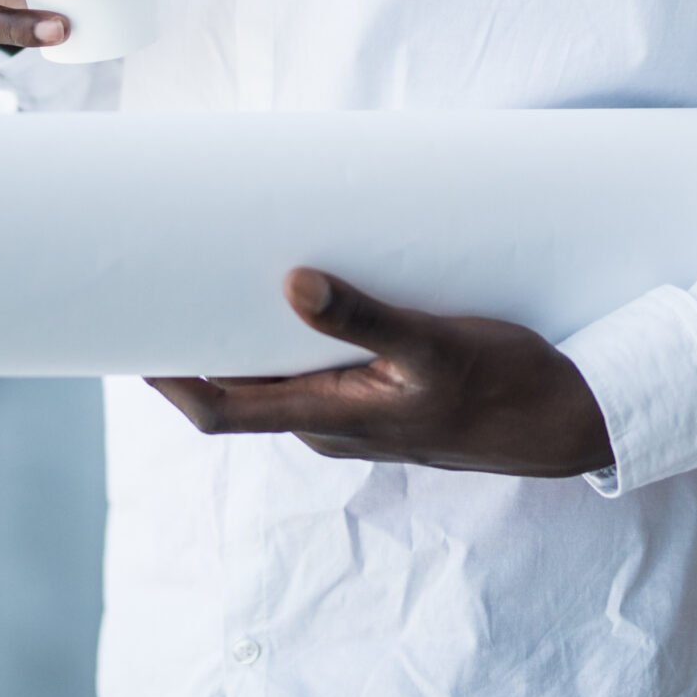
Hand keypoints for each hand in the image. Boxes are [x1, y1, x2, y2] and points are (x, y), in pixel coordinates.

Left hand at [148, 270, 611, 477]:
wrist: (566, 423)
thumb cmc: (504, 386)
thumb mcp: (437, 347)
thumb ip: (365, 321)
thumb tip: (292, 285)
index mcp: (328, 421)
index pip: (216, 409)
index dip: (165, 377)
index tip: (129, 327)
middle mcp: (328, 426)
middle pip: (234, 390)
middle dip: (195, 340)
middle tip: (165, 274)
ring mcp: (354, 418)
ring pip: (272, 379)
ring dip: (241, 335)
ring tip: (218, 270)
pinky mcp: (380, 400)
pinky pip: (310, 372)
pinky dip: (285, 338)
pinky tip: (296, 293)